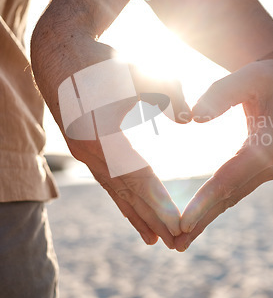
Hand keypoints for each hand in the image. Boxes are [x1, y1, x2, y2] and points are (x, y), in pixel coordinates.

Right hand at [31, 30, 190, 248]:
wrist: (59, 53)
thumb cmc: (101, 61)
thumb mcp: (138, 72)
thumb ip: (168, 94)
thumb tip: (188, 120)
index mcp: (102, 135)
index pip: (137, 179)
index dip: (158, 204)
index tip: (178, 227)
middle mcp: (89, 151)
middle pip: (126, 193)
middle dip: (151, 219)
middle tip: (175, 244)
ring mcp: (84, 152)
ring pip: (114, 191)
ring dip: (135, 215)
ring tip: (153, 239)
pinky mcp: (84, 149)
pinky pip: (106, 181)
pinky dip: (121, 199)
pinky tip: (131, 210)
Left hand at [175, 58, 272, 250]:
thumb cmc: (269, 78)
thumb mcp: (247, 78)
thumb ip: (220, 95)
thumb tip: (194, 118)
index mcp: (267, 146)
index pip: (229, 179)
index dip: (205, 201)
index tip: (183, 223)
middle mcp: (270, 165)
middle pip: (229, 196)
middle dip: (202, 220)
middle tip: (175, 244)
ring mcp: (267, 169)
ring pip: (232, 197)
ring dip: (207, 218)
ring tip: (182, 239)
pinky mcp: (261, 168)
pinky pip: (235, 189)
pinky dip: (216, 204)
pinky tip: (200, 217)